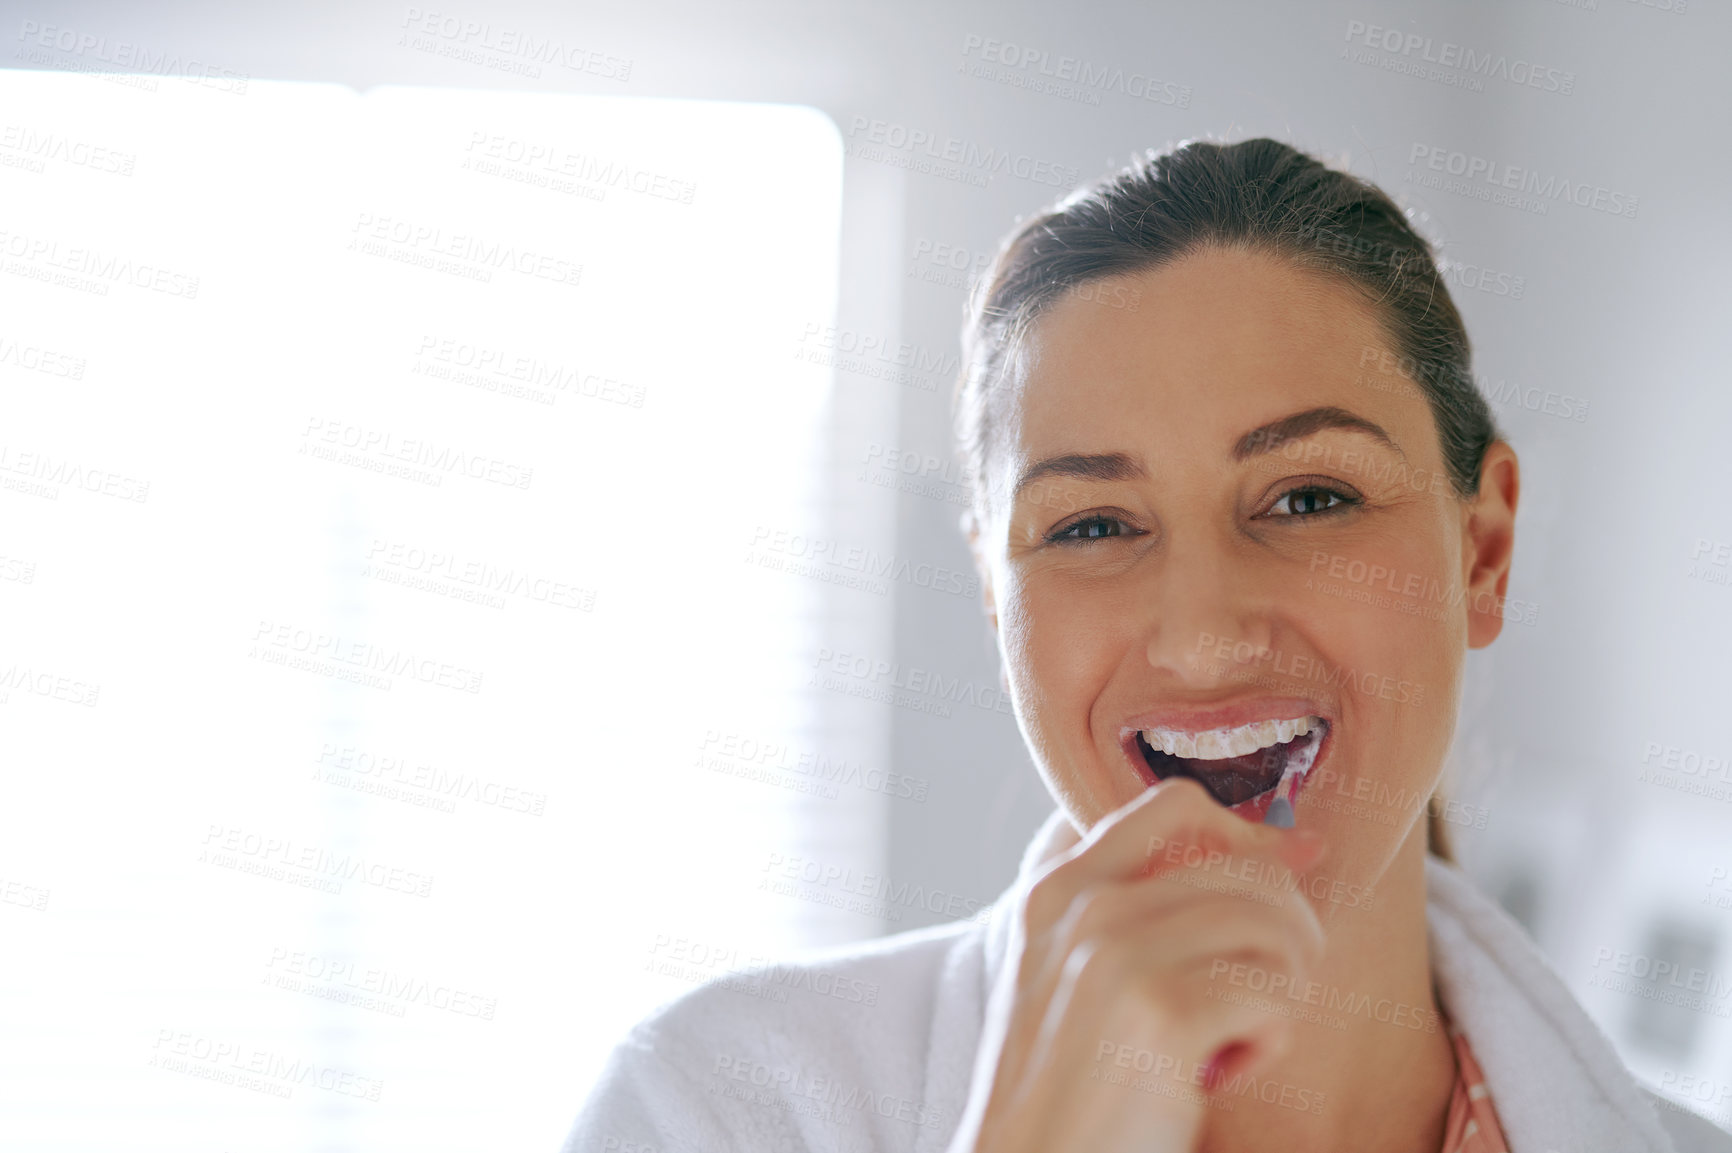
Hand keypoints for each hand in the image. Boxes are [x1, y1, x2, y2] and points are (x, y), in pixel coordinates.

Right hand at [946, 778, 1328, 1152]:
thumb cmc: (1067, 1083)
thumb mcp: (1072, 972)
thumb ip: (1136, 906)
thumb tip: (1286, 849)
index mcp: (1057, 887)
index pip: (1173, 806)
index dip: (1251, 834)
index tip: (1301, 862)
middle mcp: (1085, 906)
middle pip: (1247, 872)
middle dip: (1288, 933)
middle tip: (1266, 995)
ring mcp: (1118, 956)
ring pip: (1272, 927)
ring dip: (1280, 990)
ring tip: (1232, 1037)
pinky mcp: (1162, 1015)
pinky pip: (1274, 996)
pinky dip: (1268, 1041)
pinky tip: (1222, 1072)